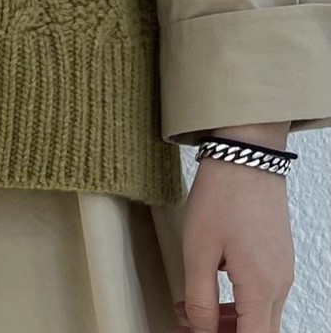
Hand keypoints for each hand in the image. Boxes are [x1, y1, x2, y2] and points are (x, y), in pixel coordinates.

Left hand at [171, 156, 294, 331]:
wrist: (246, 154)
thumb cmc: (222, 195)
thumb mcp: (198, 248)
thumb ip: (200, 297)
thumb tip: (201, 330)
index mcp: (260, 287)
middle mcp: (279, 284)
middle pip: (258, 332)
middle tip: (188, 325)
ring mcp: (281, 270)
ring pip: (260, 315)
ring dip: (228, 320)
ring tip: (189, 307)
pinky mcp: (277, 257)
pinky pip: (262, 293)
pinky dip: (238, 300)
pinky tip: (209, 285)